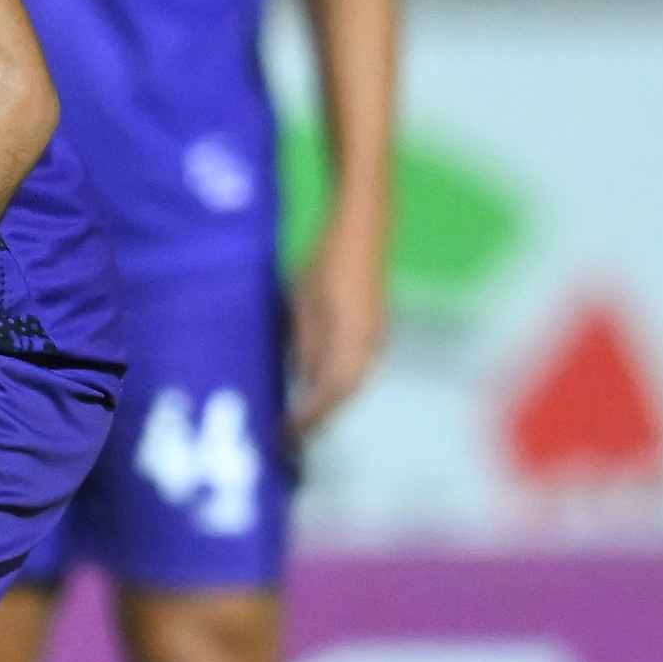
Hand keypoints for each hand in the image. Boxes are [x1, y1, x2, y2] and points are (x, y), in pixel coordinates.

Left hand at [288, 215, 388, 443]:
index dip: (308, 418)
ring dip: (329, 402)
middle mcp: (370, 344)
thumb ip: (306, 343)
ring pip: (351, 382)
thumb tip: (302, 383)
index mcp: (353, 340)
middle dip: (319, 417)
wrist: (363, 226)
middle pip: (343, 394)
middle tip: (291, 435)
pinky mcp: (375, 328)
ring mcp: (377, 336)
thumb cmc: (326, 259)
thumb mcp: (304, 303)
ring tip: (303, 419)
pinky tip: (318, 385)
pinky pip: (356, 366)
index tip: (286, 433)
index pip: (330, 394)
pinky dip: (336, 382)